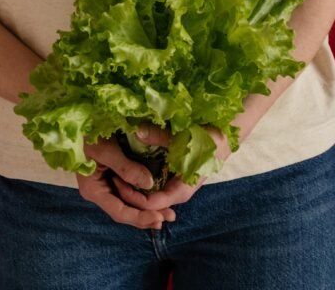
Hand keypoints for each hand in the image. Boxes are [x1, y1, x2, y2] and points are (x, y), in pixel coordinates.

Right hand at [76, 135, 176, 229]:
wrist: (82, 119)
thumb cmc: (89, 133)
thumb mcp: (106, 149)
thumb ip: (126, 168)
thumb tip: (149, 184)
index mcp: (94, 190)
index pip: (119, 212)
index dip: (139, 218)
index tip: (158, 219)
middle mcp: (100, 192)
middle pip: (126, 210)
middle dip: (147, 215)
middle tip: (171, 216)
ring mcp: (107, 184)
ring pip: (129, 201)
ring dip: (148, 207)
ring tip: (169, 211)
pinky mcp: (114, 175)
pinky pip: (130, 189)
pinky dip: (144, 193)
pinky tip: (158, 195)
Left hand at [112, 124, 230, 211]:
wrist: (224, 137)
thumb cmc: (207, 140)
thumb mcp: (183, 137)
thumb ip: (159, 136)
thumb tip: (136, 131)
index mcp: (180, 190)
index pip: (150, 203)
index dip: (131, 195)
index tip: (116, 178)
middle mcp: (175, 193)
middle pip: (146, 203)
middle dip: (128, 193)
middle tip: (110, 175)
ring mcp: (173, 187)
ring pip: (148, 195)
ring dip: (132, 187)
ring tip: (115, 172)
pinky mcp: (171, 179)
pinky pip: (152, 186)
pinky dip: (139, 181)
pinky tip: (127, 169)